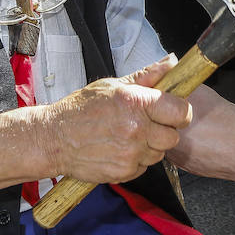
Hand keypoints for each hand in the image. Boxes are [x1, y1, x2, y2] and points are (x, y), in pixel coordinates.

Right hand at [41, 56, 191, 184]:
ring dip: (149, 147)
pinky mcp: (124, 172)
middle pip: (173, 137)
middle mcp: (136, 129)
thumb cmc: (81, 109)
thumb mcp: (113, 86)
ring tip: (128, 136)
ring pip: (159, 154)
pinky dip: (136, 160)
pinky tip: (119, 149)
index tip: (172, 111)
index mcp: (136, 103)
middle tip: (146, 124)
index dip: (180, 111)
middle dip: (164, 130)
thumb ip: (147, 76)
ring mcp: (130, 153)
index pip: (181, 111)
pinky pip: (144, 167)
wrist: (54, 138)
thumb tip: (171, 63)